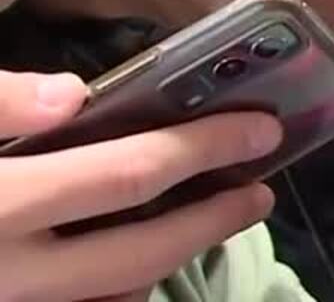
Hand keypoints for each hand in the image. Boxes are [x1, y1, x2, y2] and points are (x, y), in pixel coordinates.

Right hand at [0, 69, 283, 301]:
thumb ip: (0, 103)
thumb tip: (72, 96)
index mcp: (0, 205)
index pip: (127, 175)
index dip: (204, 149)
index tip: (262, 130)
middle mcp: (11, 273)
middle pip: (140, 253)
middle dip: (212, 222)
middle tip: (259, 194)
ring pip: (117, 294)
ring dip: (169, 257)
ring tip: (206, 220)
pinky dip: (121, 286)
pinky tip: (134, 254)